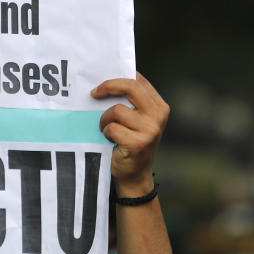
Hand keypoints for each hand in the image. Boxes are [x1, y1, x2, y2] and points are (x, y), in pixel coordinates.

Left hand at [91, 72, 168, 196]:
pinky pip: (112, 128)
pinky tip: (109, 139)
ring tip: (106, 129)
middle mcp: (158, 116)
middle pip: (131, 87)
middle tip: (94, 93)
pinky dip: (106, 132)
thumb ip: (129, 103)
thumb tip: (105, 81)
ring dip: (105, 119)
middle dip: (108, 86)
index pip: (139, 80)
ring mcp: (150, 130)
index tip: (101, 82)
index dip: (118, 77)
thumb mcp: (136, 121)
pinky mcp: (138, 143)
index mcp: (159, 106)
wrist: (134, 176)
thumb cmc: (130, 143)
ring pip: (117, 110)